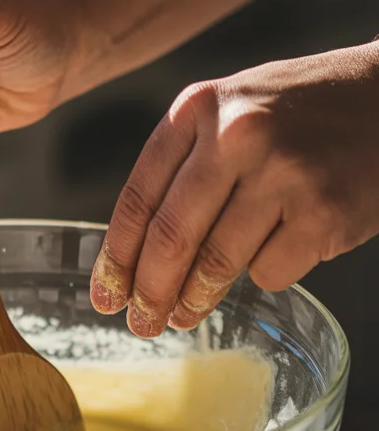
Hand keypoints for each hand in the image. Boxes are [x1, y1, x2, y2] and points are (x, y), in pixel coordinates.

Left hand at [91, 43, 378, 335]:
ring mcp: (284, 173)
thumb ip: (186, 162)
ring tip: (184, 315)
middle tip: (141, 323)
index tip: (105, 295)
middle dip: (150, 292)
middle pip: (172, 237)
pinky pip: (271, 271)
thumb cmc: (302, 109)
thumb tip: (137, 251)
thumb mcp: (231, 109)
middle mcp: (236, 134)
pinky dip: (263, 275)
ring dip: (195, 300)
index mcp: (199, 107)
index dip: (117, 256)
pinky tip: (271, 259)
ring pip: (217, 262)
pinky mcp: (325, 212)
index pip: (139, 197)